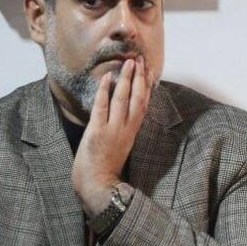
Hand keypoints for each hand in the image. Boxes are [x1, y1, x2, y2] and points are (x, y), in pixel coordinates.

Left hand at [73, 57, 151, 216]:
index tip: (149, 71)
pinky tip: (106, 78)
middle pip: (138, 98)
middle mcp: (126, 129)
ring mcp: (113, 130)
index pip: (144, 104)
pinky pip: (102, 107)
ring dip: (126, 80)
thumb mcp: (120, 147)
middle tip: (140, 59)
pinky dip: (104, 92)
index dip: (147, 86)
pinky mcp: (98, 132)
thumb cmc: (106, 169)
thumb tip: (120, 115)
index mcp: (132, 132)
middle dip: (139, 77)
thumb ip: (122, 130)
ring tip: (128, 63)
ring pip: (123, 100)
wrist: (98, 186)